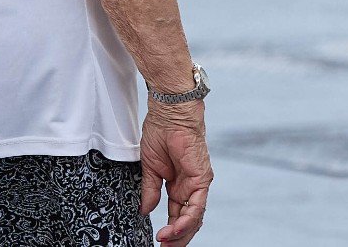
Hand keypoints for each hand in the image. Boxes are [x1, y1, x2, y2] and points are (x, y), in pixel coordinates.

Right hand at [140, 101, 212, 245]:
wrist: (169, 113)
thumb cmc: (160, 131)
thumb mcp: (150, 167)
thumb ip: (150, 190)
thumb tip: (146, 210)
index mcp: (179, 184)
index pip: (177, 214)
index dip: (170, 229)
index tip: (158, 241)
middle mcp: (191, 186)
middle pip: (187, 220)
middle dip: (177, 238)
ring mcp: (198, 183)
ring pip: (194, 217)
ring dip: (180, 233)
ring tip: (166, 242)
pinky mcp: (202, 178)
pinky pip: (196, 206)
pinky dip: (186, 220)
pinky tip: (174, 229)